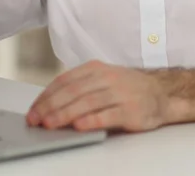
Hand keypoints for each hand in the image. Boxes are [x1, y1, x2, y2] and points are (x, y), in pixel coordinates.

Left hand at [26, 60, 172, 131]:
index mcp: (95, 69)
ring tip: (49, 124)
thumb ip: (80, 88)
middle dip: (50, 106)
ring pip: (86, 102)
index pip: (64, 81)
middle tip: (35, 119)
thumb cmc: (126, 88)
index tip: (33, 109)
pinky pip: (106, 115)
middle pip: (72, 91)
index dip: (46, 95)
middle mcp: (105, 78)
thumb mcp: (101, 79)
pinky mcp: (130, 110)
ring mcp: (118, 93)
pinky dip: (91, 120)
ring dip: (64, 114)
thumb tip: (50, 104)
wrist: (161, 93)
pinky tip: (78, 126)